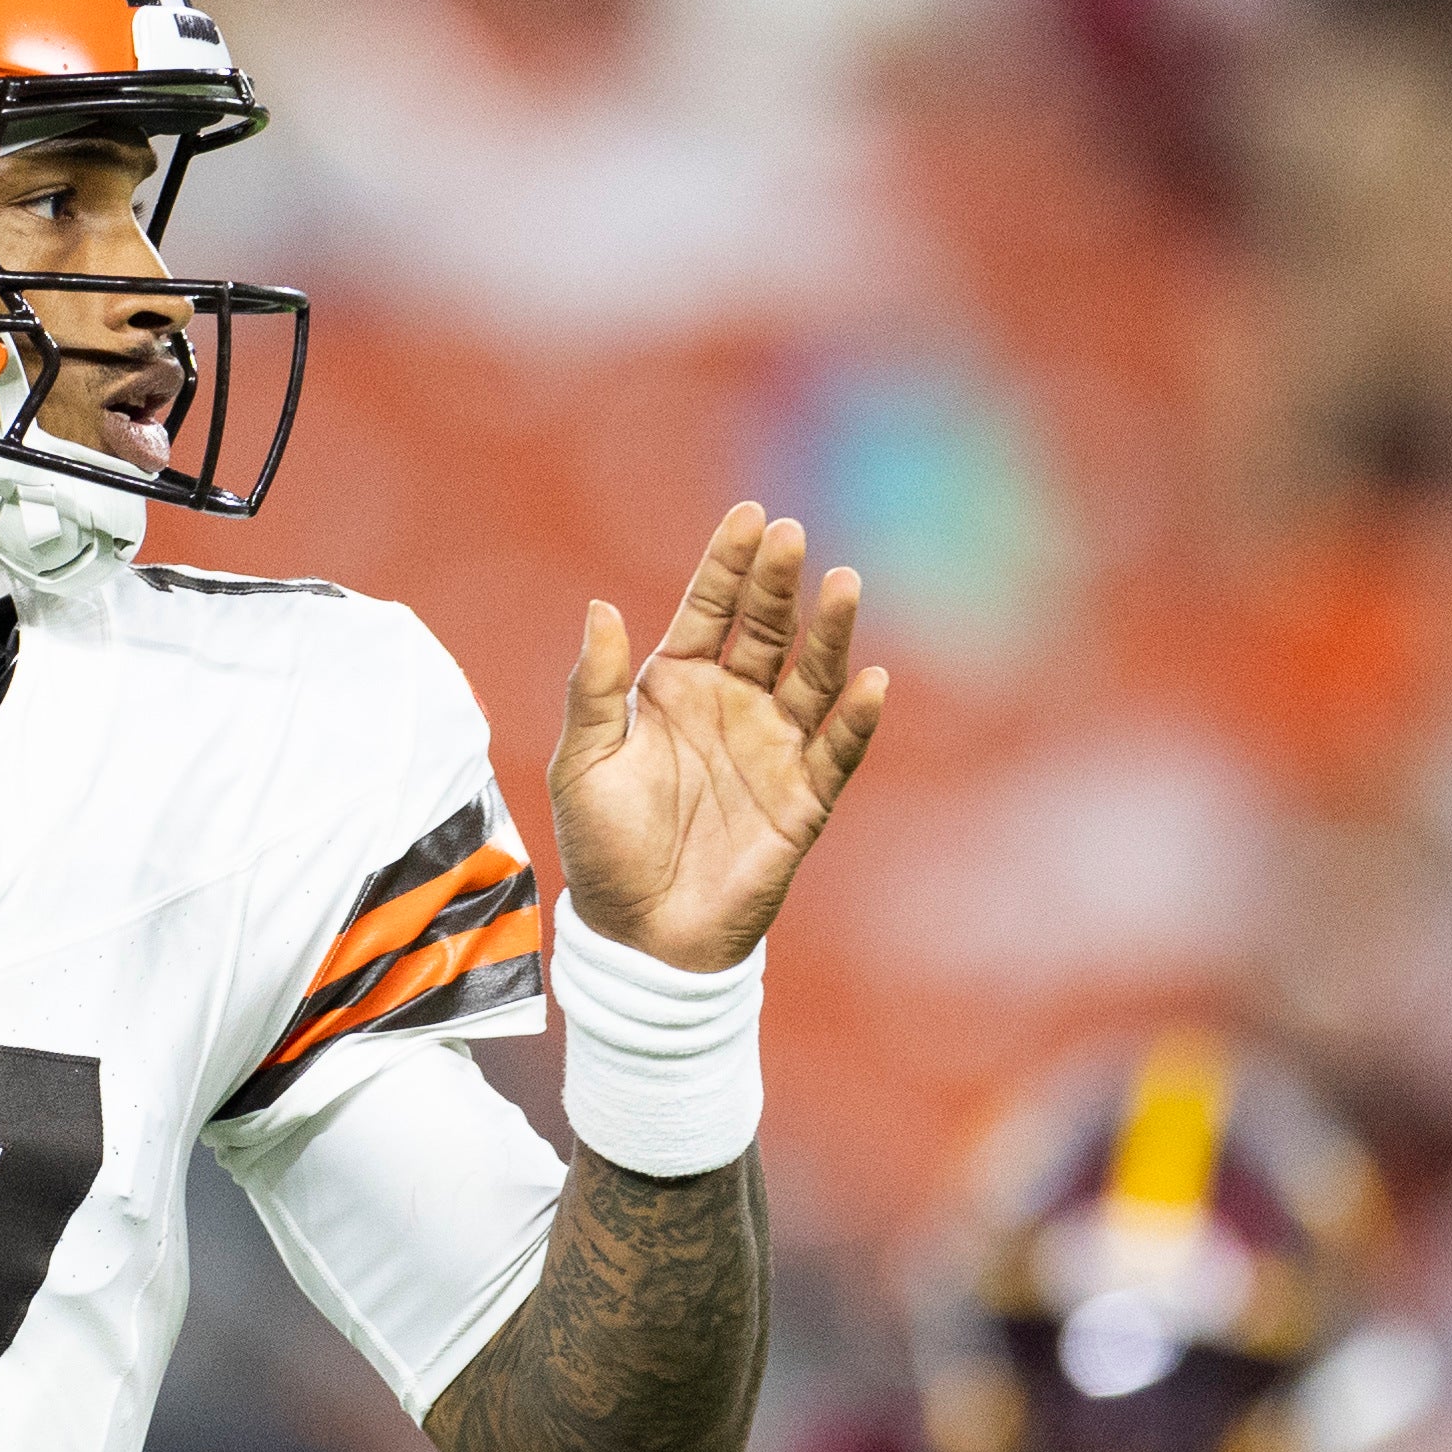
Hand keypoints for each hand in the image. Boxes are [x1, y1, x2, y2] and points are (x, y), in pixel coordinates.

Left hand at [547, 504, 884, 973]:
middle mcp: (731, 704)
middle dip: (778, 582)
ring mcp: (773, 747)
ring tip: (844, 584)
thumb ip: (594, 688)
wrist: (640, 934)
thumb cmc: (602, 847)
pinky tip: (869, 680)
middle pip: (765, 629)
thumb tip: (601, 607)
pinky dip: (856, 717)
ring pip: (811, 676)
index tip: (749, 517)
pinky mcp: (804, 797)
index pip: (710, 608)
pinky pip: (837, 749)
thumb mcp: (582, 762)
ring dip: (830, 633)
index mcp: (675, 685)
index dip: (728, 563)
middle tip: (789, 537)